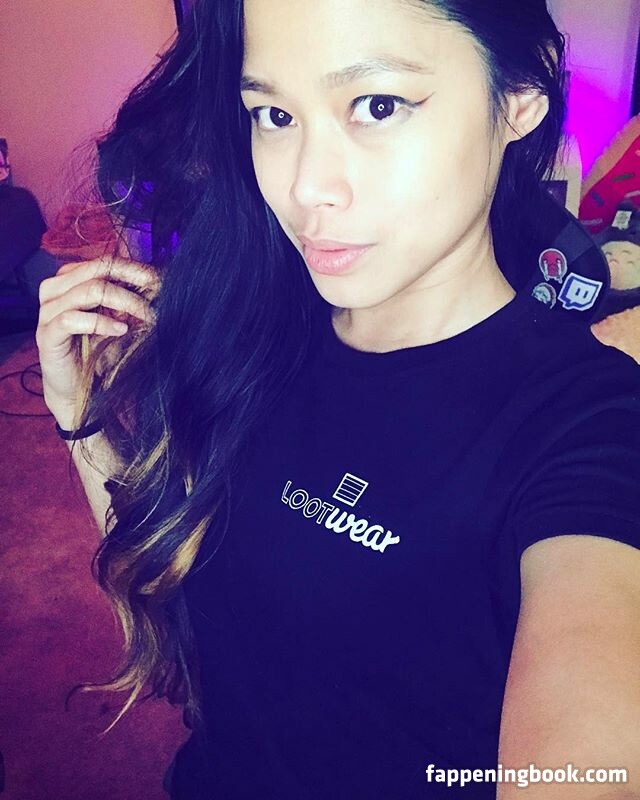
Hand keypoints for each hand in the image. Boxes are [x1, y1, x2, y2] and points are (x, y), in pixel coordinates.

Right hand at [36, 256, 160, 426]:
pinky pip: (72, 319)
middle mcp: (55, 290)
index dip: (133, 268)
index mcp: (70, 280)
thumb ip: (127, 300)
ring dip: (124, 302)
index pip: (103, 261)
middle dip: (132, 278)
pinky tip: (120, 330)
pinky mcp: (47, 334)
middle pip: (97, 270)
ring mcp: (48, 311)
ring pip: (88, 291)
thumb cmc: (97, 350)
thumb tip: (157, 284)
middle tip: (157, 290)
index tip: (159, 279)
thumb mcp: (117, 319)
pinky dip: (101, 322)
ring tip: (145, 316)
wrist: (77, 387)